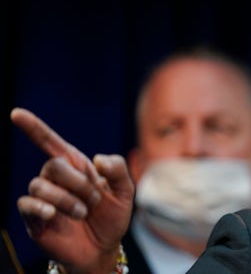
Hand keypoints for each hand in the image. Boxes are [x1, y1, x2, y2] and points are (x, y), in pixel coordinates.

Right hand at [11, 107, 133, 272]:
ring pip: (40, 185)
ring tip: (83, 213)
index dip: (33, 127)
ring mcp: (44, 198)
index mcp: (76, 166)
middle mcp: (56, 179)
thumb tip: (97, 159)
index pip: (50, 142)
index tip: (16, 114)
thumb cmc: (112, 216)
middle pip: (53, 165)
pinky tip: (54, 214)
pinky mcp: (35, 218)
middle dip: (78, 183)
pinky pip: (27, 204)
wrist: (104, 247)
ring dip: (67, 200)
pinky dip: (41, 207)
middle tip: (94, 200)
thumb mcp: (125, 191)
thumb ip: (118, 169)